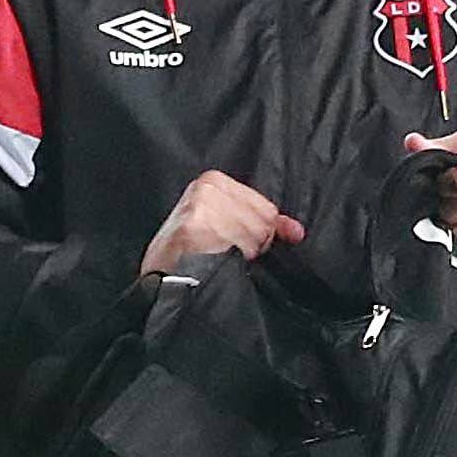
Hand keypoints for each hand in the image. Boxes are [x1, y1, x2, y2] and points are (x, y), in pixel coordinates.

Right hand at [141, 169, 299, 278]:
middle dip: (253, 244)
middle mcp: (206, 187)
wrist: (159, 277)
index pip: (265, 208)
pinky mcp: (193, 226)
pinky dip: (231, 260)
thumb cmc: (192, 252)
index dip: (263, 233)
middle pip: (261, 221)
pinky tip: (216, 260)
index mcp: (214, 180)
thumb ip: (264, 225)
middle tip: (229, 254)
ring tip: (220, 258)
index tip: (246, 246)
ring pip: (252, 235)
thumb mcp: (226, 228)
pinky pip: (236, 246)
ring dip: (242, 254)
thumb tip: (297, 231)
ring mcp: (199, 205)